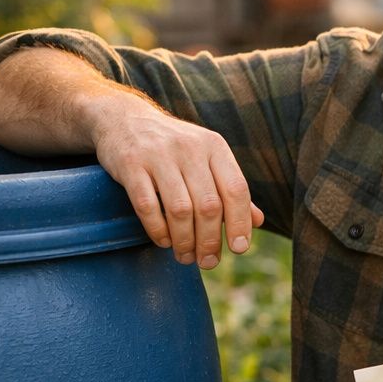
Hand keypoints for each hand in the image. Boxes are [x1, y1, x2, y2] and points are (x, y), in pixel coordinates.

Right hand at [89, 102, 263, 268]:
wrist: (125, 119)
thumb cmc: (174, 148)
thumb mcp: (206, 159)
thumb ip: (229, 188)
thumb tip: (257, 222)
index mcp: (214, 147)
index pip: (236, 189)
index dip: (240, 222)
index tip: (239, 249)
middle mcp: (190, 148)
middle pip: (209, 205)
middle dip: (210, 241)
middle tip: (207, 262)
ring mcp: (158, 155)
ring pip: (180, 209)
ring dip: (185, 240)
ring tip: (185, 256)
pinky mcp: (131, 164)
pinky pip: (148, 205)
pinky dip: (158, 230)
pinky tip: (164, 241)